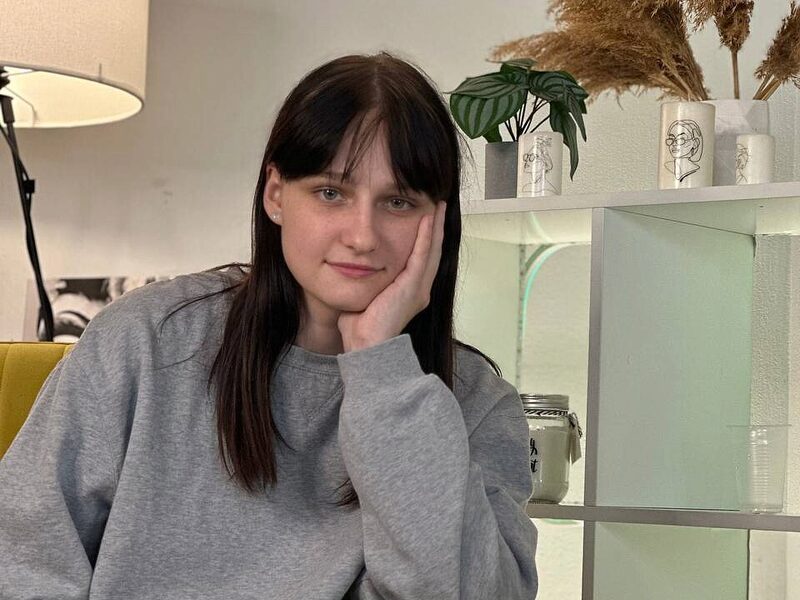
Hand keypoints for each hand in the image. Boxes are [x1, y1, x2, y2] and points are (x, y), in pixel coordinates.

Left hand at [338, 201, 446, 351]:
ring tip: (439, 206)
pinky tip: (428, 219)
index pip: (421, 259)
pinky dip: (426, 236)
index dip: (426, 238)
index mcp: (411, 293)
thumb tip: (353, 272)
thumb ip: (365, 284)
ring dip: (435, 226)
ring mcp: (419, 288)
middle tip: (440, 205)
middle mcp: (420, 290)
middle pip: (432, 251)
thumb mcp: (365, 298)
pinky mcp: (413, 287)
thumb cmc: (361, 330)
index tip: (426, 218)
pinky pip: (421, 256)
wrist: (366, 347)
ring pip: (431, 250)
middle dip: (436, 227)